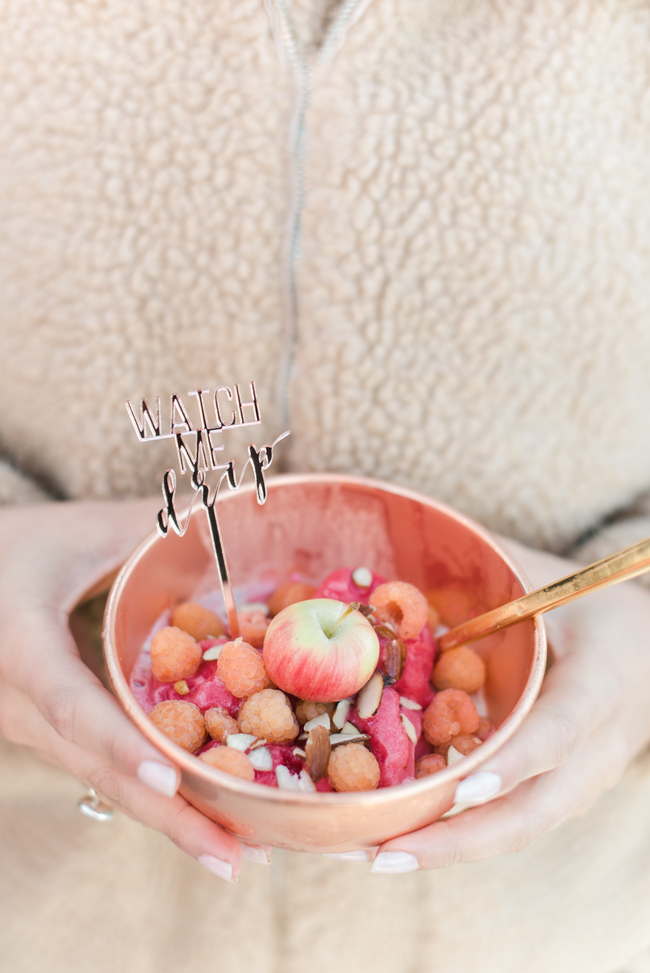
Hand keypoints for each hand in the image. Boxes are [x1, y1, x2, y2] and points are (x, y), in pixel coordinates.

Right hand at [0, 500, 254, 881]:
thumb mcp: (71, 531)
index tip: (170, 779)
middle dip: (167, 816)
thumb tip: (220, 513)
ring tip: (233, 850)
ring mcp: (32, 727)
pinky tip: (200, 809)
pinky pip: (101, 768)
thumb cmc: (9, 549)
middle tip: (235, 857)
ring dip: (165, 817)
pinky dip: (150, 793)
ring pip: (101, 779)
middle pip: (97, 769)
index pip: (70, 705)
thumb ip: (141, 527)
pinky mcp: (48, 731)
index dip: (120, 744)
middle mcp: (20, 705)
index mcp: (20, 651)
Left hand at [371, 539, 649, 872]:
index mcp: (600, 689)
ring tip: (373, 856)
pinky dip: (457, 837)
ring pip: (516, 830)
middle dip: (458, 839)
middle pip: (532, 811)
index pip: (559, 732)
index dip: (513, 760)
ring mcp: (580, 783)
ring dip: (447, 849)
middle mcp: (595, 751)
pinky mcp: (560, 794)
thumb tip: (415, 539)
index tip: (464, 784)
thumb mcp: (559, 583)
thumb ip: (498, 569)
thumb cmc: (598, 613)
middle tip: (386, 853)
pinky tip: (399, 838)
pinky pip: (510, 823)